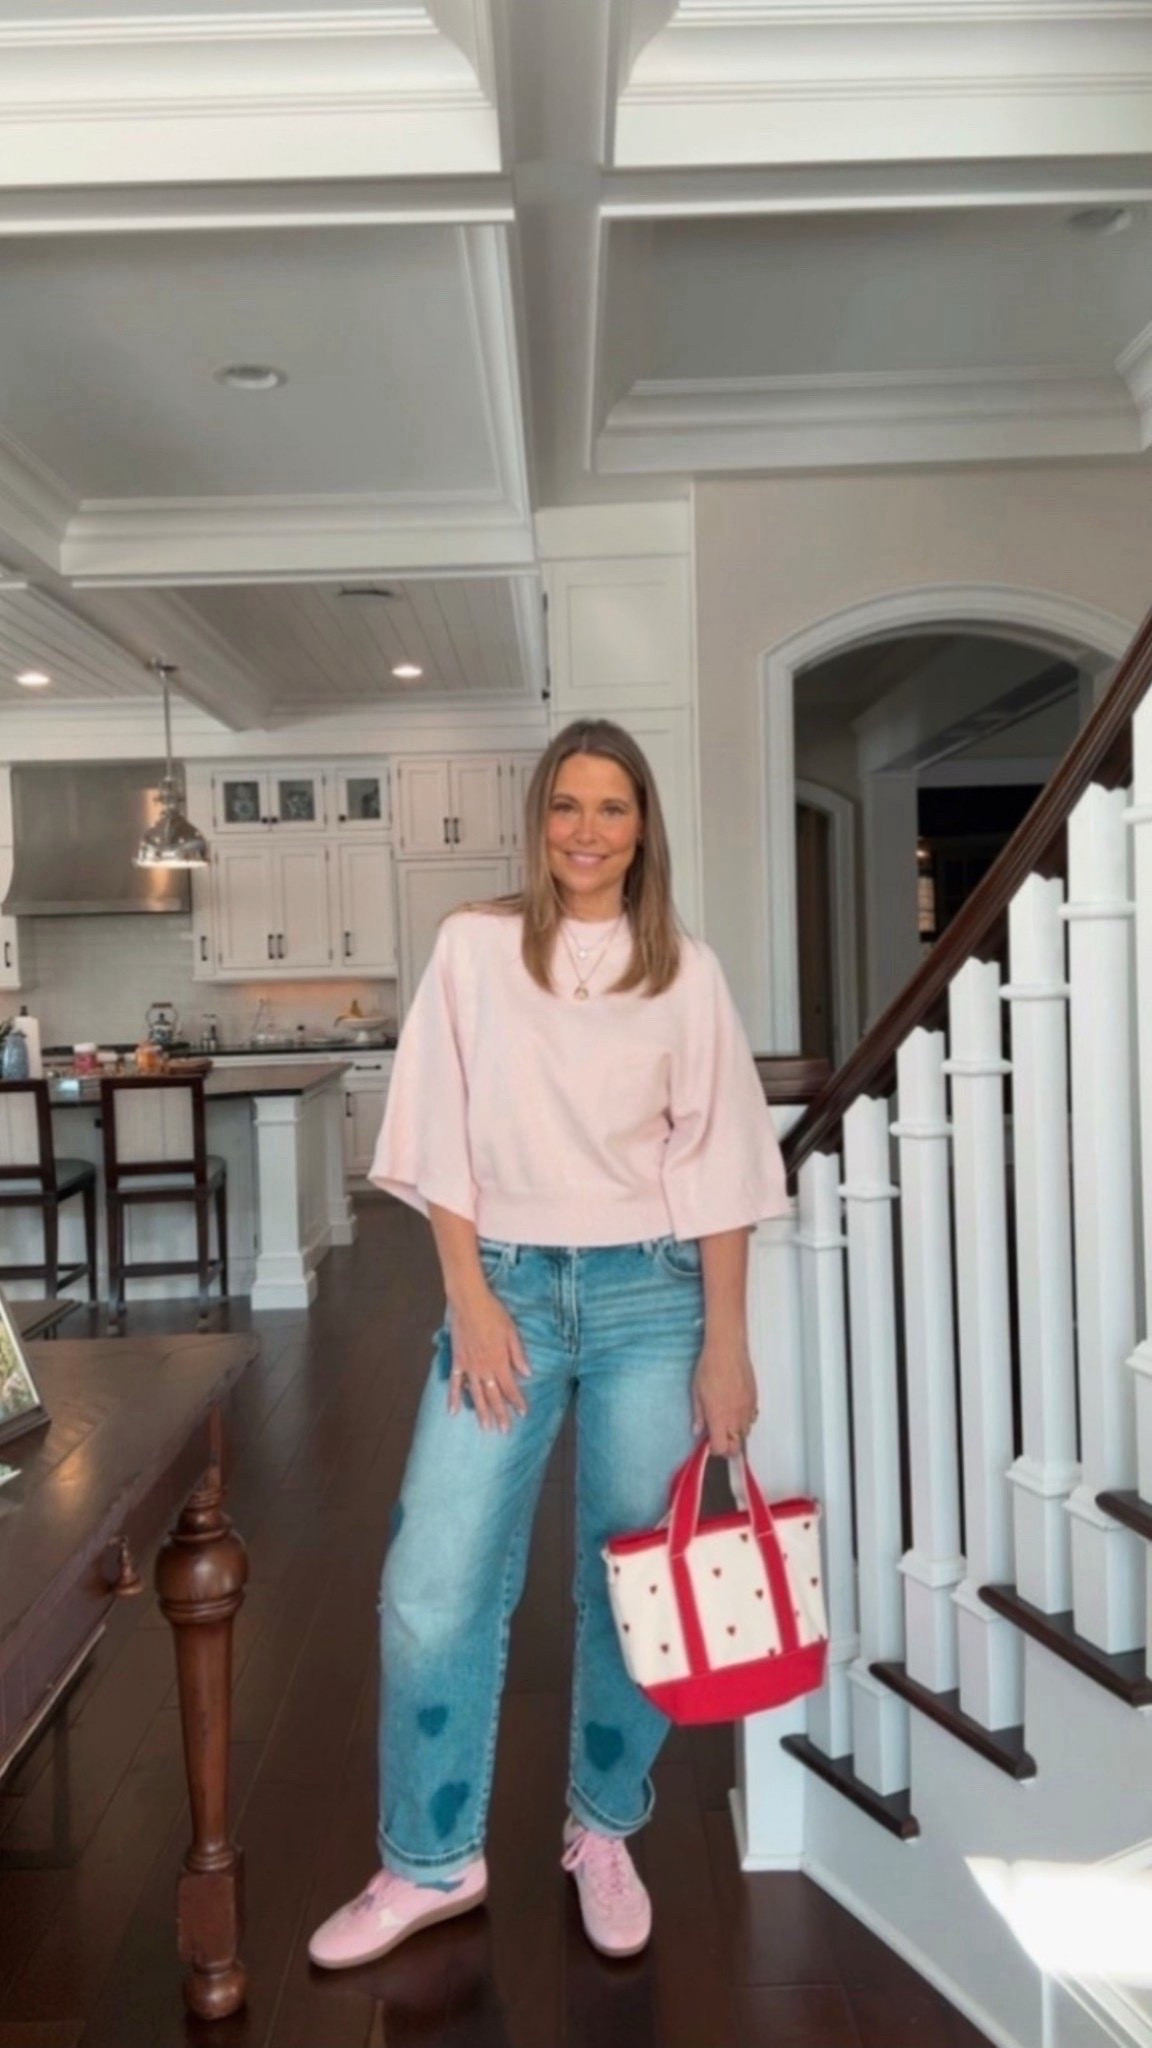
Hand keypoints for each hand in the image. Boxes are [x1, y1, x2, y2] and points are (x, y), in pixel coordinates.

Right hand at [446, 1284, 530, 1433]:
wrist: (469, 1302)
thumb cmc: (494, 1314)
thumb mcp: (512, 1332)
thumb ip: (518, 1354)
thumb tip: (527, 1374)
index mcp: (500, 1361)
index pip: (510, 1387)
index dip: (517, 1401)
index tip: (523, 1414)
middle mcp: (485, 1368)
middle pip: (494, 1396)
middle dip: (500, 1414)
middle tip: (504, 1430)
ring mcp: (469, 1366)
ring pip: (476, 1394)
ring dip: (481, 1412)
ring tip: (485, 1428)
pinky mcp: (457, 1361)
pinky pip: (455, 1383)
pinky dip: (454, 1398)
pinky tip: (453, 1412)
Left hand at [691, 1338, 758, 1456]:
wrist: (727, 1350)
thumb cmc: (710, 1369)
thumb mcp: (696, 1393)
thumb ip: (698, 1415)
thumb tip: (697, 1430)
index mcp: (719, 1418)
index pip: (721, 1449)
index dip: (715, 1450)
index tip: (709, 1442)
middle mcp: (736, 1418)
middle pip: (737, 1447)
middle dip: (728, 1446)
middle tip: (718, 1436)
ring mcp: (747, 1410)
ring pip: (745, 1433)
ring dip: (736, 1433)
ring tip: (726, 1420)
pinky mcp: (754, 1400)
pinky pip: (752, 1419)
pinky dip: (745, 1420)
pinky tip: (736, 1409)